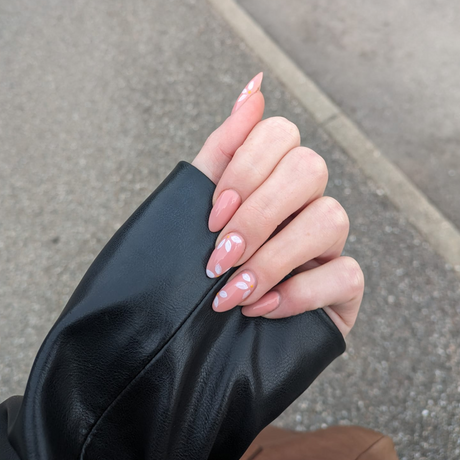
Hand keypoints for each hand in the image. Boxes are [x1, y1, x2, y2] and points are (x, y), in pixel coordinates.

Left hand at [192, 73, 362, 336]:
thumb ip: (224, 149)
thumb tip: (254, 87)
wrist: (198, 334)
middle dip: (258, 215)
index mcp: (270, 176)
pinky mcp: (343, 284)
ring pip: (331, 217)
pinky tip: (261, 309)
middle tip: (219, 256)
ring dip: (272, 258)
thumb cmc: (200, 266)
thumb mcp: (196, 206)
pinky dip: (296, 294)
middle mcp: (305, 200)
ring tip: (232, 292)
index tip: (212, 216)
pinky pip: (345, 273)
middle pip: (308, 168)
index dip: (246, 170)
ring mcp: (328, 242)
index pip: (279, 134)